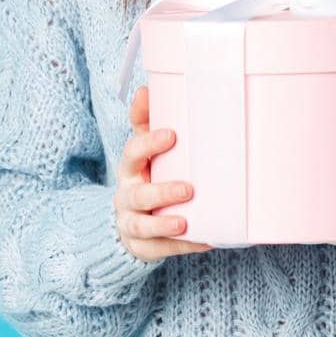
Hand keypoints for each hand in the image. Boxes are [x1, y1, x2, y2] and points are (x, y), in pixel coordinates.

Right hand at [115, 85, 214, 260]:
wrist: (128, 222)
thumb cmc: (144, 175)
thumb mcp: (142, 150)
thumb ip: (144, 122)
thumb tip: (145, 87)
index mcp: (130, 168)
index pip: (132, 153)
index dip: (149, 144)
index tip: (171, 135)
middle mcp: (128, 196)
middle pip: (139, 194)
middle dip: (161, 190)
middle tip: (188, 187)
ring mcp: (132, 223)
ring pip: (144, 226)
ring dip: (165, 223)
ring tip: (185, 220)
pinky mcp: (144, 247)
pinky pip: (163, 248)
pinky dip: (184, 245)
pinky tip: (207, 239)